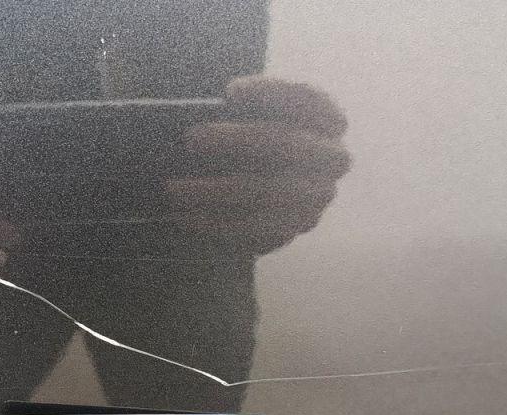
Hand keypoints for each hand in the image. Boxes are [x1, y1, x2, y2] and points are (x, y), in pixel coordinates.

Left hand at [167, 76, 349, 256]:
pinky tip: (183, 217)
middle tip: (190, 139)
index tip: (230, 92)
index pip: (309, 100)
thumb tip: (213, 107)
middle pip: (286, 144)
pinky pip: (253, 231)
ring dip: (214, 191)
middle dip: (236, 140)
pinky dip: (214, 224)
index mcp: (329, 122)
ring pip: (265, 193)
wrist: (258, 195)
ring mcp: (316, 200)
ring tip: (173, 188)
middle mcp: (333, 160)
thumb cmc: (253, 141)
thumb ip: (243, 108)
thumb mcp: (254, 116)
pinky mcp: (293, 230)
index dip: (272, 94)